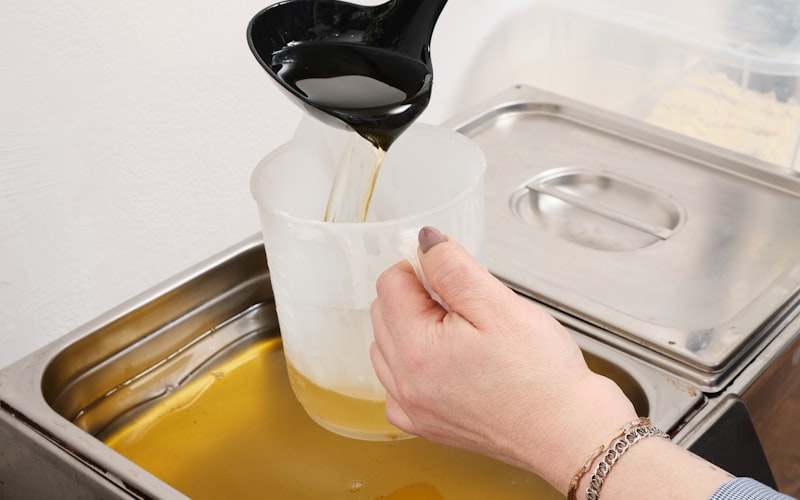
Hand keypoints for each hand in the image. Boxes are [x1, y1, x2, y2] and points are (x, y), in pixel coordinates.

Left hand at [370, 227, 636, 492]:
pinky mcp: (424, 424)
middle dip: (418, 297)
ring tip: (464, 334)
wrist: (568, 432)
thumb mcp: (499, 305)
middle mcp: (404, 384)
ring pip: (388, 345)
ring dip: (414, 328)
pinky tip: (450, 362)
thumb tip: (423, 241)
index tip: (453, 274)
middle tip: (467, 306)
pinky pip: (398, 381)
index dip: (423, 268)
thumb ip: (453, 267)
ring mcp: (411, 408)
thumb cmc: (542, 376)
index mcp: (416, 351)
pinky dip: (415, 363)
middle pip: (384, 312)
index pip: (390, 283)